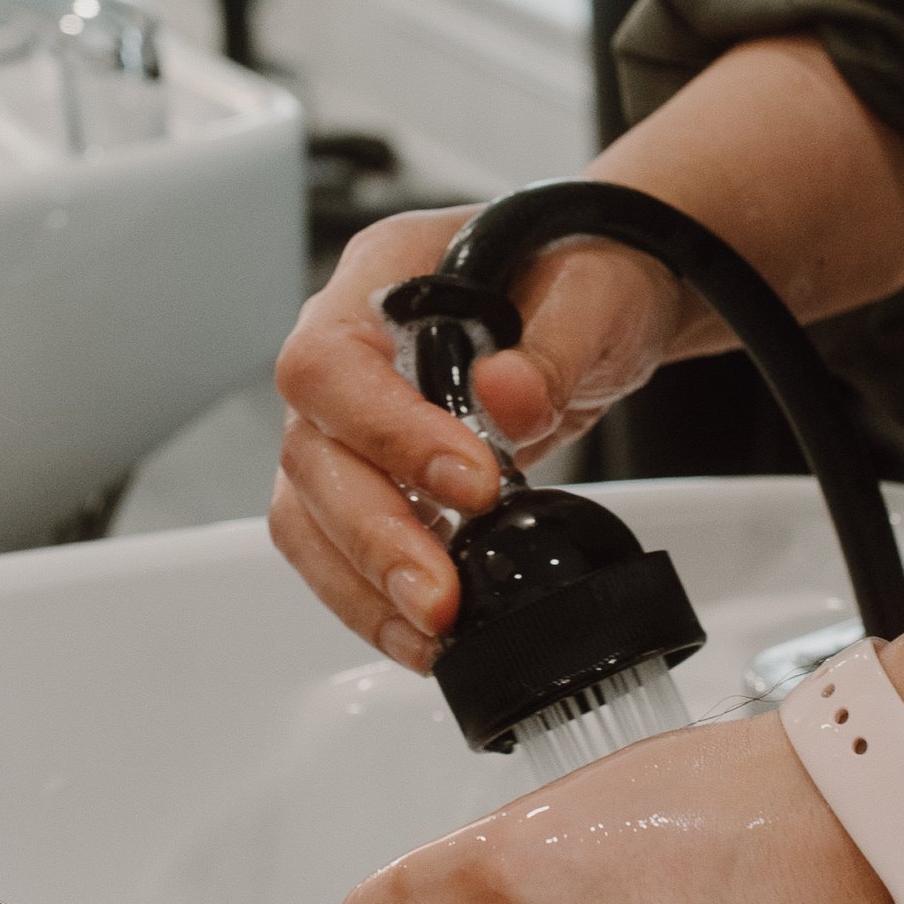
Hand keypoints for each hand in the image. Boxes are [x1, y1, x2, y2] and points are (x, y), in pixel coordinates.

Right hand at [270, 208, 687, 667]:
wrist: (595, 308)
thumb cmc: (583, 270)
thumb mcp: (594, 289)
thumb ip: (556, 339)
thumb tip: (507, 395)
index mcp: (381, 279)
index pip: (333, 362)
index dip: (387, 434)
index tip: (470, 486)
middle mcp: (345, 351)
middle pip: (310, 452)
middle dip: (374, 537)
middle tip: (442, 597)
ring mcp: (347, 420)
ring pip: (308, 512)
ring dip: (363, 584)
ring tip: (433, 631)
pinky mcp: (368, 479)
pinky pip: (337, 546)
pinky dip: (373, 599)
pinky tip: (423, 633)